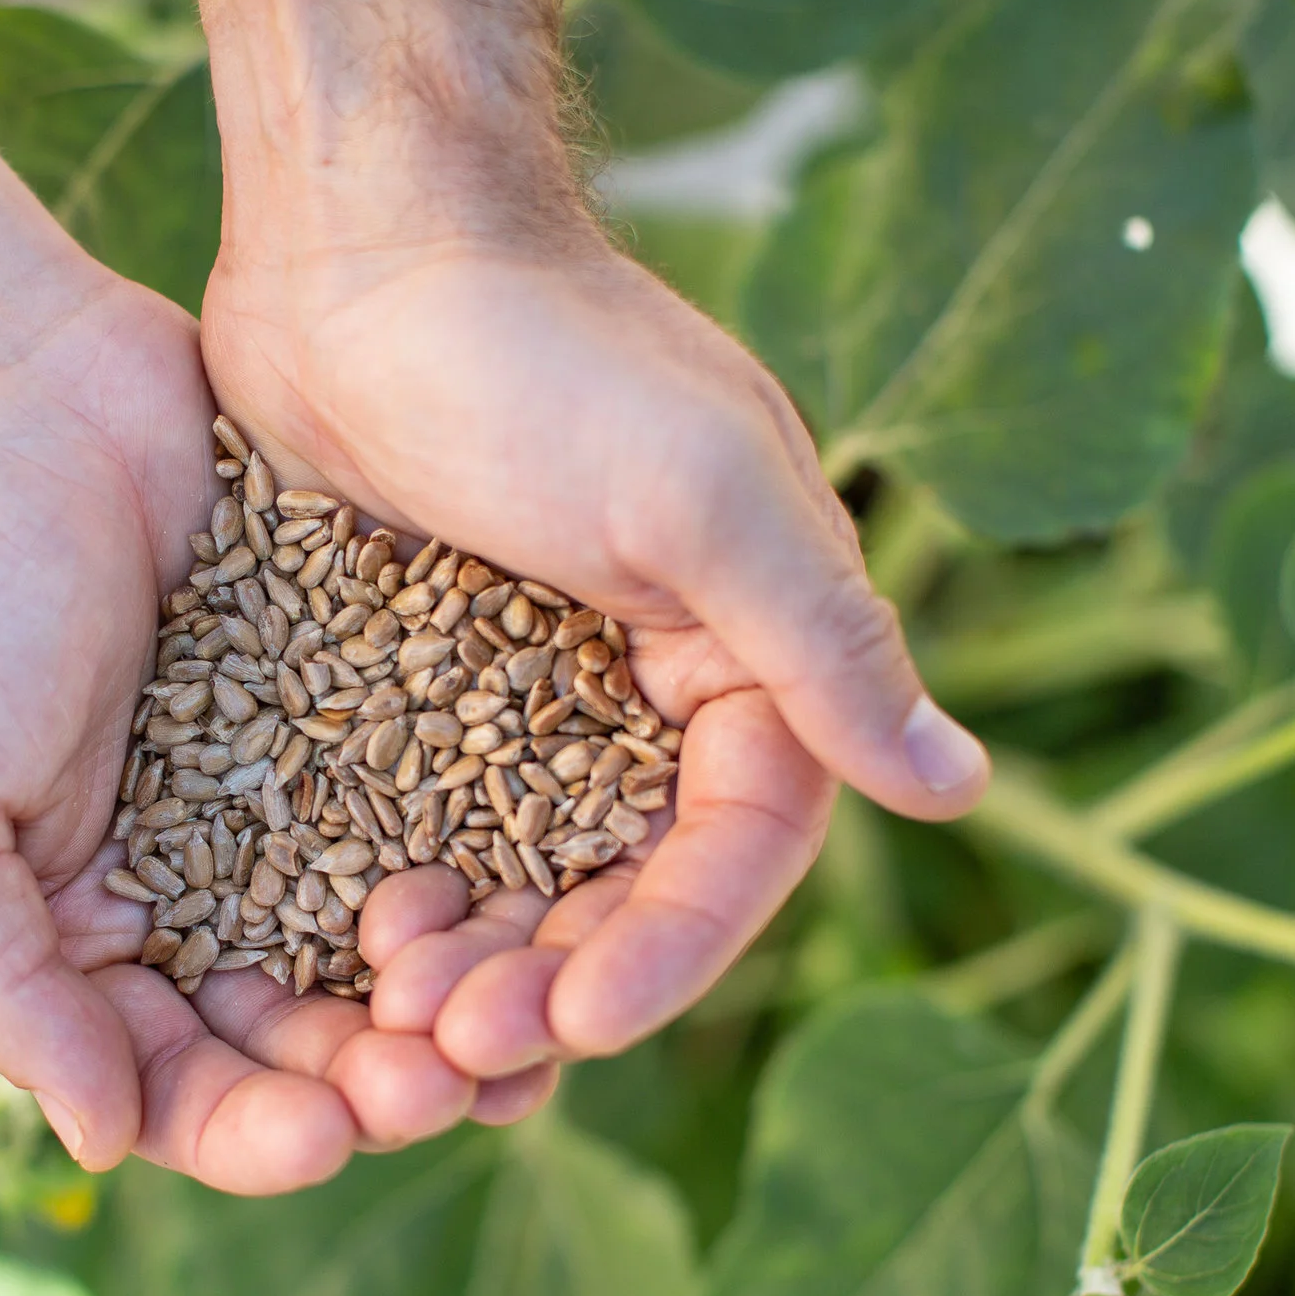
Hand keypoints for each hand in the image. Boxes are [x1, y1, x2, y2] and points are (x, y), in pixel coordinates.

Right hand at [0, 278, 540, 1191]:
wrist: (4, 387)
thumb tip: (101, 1144)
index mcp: (87, 939)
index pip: (181, 1088)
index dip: (255, 1133)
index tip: (324, 1136)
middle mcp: (200, 890)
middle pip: (309, 1038)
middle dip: (377, 1081)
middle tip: (446, 1083)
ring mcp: (291, 799)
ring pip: (392, 944)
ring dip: (452, 997)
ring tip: (514, 1013)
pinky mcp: (366, 706)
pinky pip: (445, 807)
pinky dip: (490, 863)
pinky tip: (549, 890)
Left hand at [192, 0, 989, 1101]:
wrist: (363, 248)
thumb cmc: (544, 352)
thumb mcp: (699, 495)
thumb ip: (821, 643)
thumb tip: (958, 786)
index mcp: (743, 655)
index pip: (736, 848)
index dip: (670, 950)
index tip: (579, 1019)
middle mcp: (642, 695)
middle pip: (618, 892)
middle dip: (551, 979)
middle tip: (454, 1047)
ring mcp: (517, 698)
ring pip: (513, 882)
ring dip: (471, 963)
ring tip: (391, 1017)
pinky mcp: (404, 689)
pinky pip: (410, 829)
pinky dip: (385, 899)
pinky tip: (336, 954)